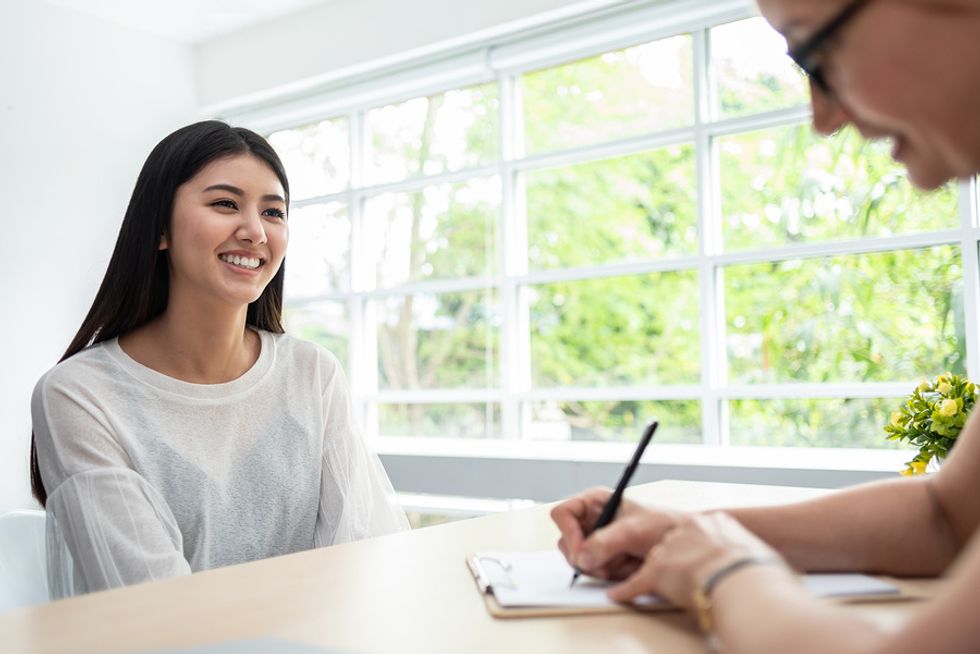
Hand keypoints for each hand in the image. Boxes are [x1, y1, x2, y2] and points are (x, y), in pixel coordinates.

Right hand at [550, 487, 681, 580]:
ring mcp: (595, 542)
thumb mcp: (633, 530)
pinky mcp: (602, 560)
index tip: (581, 551)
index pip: (563, 513)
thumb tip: (582, 559)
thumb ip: (606, 542)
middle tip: (604, 564)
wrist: (681, 545)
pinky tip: (628, 567)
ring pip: (578, 561)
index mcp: (594, 502)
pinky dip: (609, 574)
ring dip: (601, 567)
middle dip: (586, 557)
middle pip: (566, 542)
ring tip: (626, 561)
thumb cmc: (661, 525)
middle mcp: (590, 521)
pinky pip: (593, 572)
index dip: (568, 532)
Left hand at [607, 511, 788, 607]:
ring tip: (644, 584)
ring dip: (651, 574)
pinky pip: (636, 583)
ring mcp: (671, 547)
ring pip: (653, 561)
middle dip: (675, 561)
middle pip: (673, 544)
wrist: (746, 585)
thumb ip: (750, 557)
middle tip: (681, 577)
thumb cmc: (763, 578)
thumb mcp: (761, 556)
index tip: (699, 558)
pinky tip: (617, 595)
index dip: (697, 549)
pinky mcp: (658, 571)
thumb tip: (762, 570)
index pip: (699, 532)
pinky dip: (626, 591)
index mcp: (718, 523)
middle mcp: (690, 528)